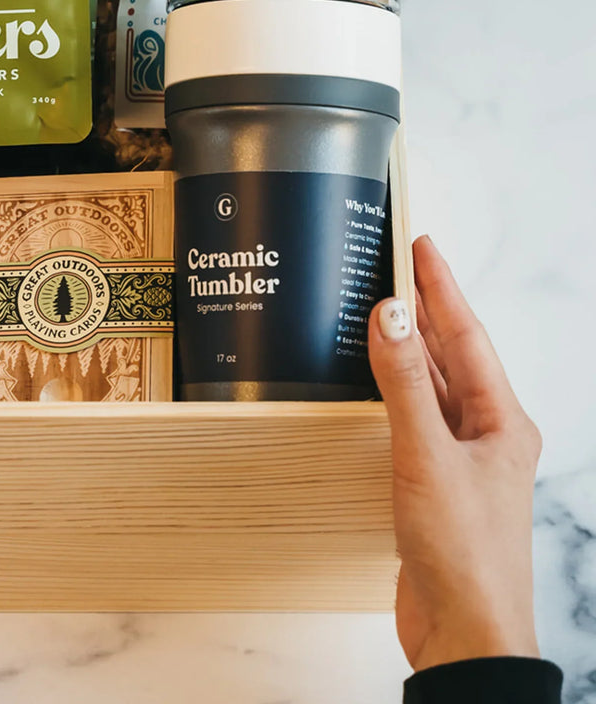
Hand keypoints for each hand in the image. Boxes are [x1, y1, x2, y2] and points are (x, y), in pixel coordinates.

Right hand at [368, 235, 541, 670]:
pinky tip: (377, 380)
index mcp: (503, 421)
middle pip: (454, 356)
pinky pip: (416, 418)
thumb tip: (389, 316)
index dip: (442, 288)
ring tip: (384, 308)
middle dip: (426, 309)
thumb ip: (404, 384)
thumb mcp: (427, 457)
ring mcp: (463, 460)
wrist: (464, 634)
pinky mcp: (435, 483)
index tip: (421, 247)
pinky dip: (395, 390)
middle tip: (398, 265)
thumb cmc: (464, 553)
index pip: (467, 336)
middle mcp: (487, 434)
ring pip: (435, 386)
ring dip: (410, 347)